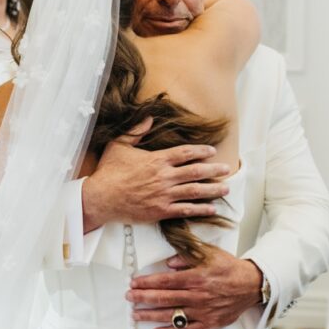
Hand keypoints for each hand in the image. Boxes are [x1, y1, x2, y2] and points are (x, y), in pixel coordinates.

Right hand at [82, 117, 233, 231]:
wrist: (101, 197)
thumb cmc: (109, 171)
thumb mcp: (119, 145)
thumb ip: (136, 131)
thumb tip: (148, 117)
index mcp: (157, 160)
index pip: (185, 153)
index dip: (201, 151)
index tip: (212, 151)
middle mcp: (164, 177)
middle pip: (196, 171)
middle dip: (214, 170)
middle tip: (227, 169)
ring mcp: (164, 195)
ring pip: (194, 191)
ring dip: (212, 190)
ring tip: (226, 189)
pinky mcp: (160, 211)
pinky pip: (185, 210)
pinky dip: (200, 210)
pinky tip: (211, 209)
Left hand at [127, 246, 262, 328]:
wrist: (252, 285)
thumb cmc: (229, 268)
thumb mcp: (210, 254)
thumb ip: (187, 257)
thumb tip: (168, 264)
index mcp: (197, 277)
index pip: (166, 281)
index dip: (147, 283)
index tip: (134, 283)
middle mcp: (198, 295)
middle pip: (164, 298)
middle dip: (143, 298)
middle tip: (129, 298)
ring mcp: (203, 311)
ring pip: (171, 315)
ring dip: (151, 315)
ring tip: (135, 315)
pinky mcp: (209, 323)